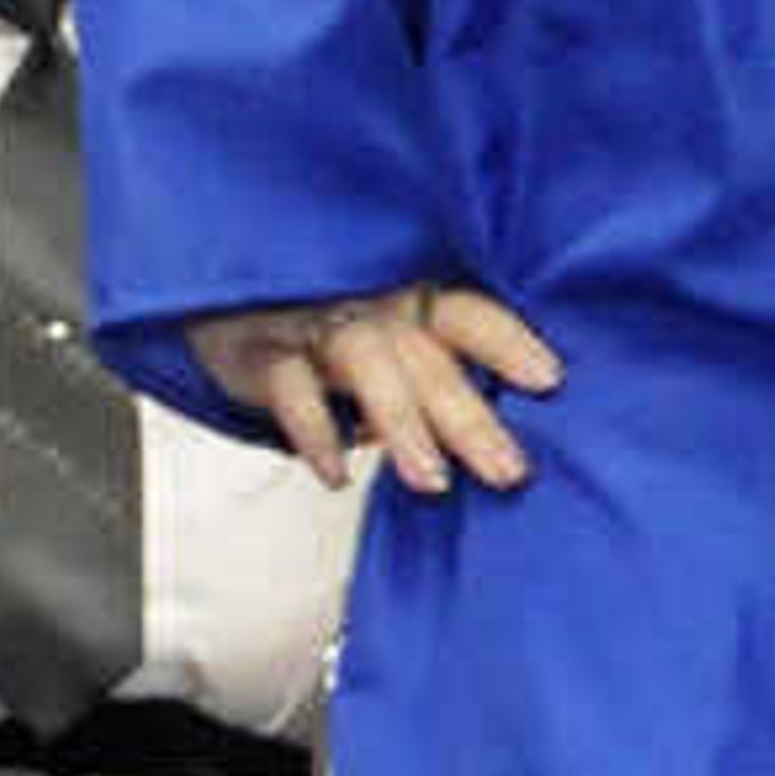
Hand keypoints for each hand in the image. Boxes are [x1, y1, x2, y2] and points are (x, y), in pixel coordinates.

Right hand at [186, 283, 563, 498]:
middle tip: (510, 473)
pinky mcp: (259, 350)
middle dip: (470, 417)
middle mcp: (368, 305)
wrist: (223, 291)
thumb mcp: (388, 336)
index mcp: (409, 300)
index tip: (551, 381)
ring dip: (404, 424)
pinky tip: (336, 477)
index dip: (508, 342)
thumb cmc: (329, 326)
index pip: (468, 313)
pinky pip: (291, 386)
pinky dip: (315, 431)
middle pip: (427, 355)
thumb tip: (502, 442)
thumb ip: (436, 374)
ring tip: (434, 483)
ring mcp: (313, 324)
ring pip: (366, 362)